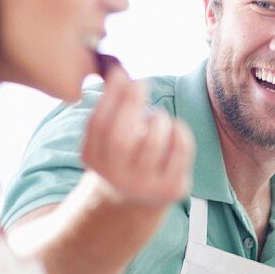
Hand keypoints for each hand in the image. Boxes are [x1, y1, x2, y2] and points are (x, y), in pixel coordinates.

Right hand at [81, 63, 194, 207]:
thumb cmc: (122, 155)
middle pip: (122, 139)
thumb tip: (120, 73)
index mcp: (94, 160)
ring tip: (158, 117)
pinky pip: (180, 150)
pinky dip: (180, 130)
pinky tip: (174, 127)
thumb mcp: (107, 136)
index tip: (121, 74)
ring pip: (153, 141)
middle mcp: (116, 176)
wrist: (135, 200)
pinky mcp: (171, 188)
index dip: (110, 97)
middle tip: (141, 83)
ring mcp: (145, 185)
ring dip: (158, 118)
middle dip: (132, 103)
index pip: (98, 126)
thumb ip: (110, 108)